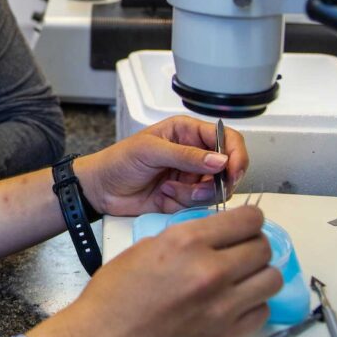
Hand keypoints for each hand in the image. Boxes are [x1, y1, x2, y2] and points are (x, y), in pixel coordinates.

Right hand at [22, 206, 279, 336]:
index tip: (246, 225)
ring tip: (241, 280)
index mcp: (187, 243)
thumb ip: (187, 238)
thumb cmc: (115, 296)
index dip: (250, 220)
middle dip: (254, 246)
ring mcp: (223, 308)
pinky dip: (252, 307)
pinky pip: (262, 313)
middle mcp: (211, 272)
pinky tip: (233, 305)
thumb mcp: (147, 248)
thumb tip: (216, 236)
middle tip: (241, 252)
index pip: (248, 220)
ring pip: (272, 280)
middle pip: (264, 248)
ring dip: (258, 276)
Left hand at [78, 115, 247, 216]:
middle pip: (228, 168)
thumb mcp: (150, 151)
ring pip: (216, 189)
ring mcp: (192, 177)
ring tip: (169, 188)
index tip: (233, 171)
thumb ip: (186, 155)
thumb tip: (219, 160)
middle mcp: (195, 154)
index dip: (236, 154)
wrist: (100, 189)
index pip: (227, 138)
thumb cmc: (119, 160)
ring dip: (194, 193)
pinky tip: (164, 195)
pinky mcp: (186, 198)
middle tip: (199, 188)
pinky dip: (184, 202)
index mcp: (188, 132)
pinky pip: (200, 204)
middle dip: (217, 181)